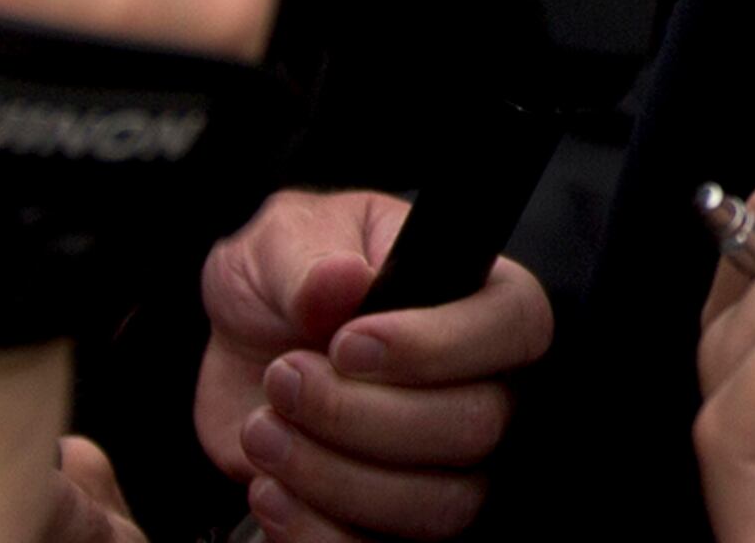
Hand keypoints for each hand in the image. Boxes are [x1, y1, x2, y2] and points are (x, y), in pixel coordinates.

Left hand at [197, 188, 551, 539]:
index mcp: (480, 301)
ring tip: (263, 428)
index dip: (437, 346)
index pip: (514, 327)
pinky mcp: (394, 521)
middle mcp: (484, 387)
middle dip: (362, 413)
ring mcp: (446, 465)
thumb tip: (341, 280)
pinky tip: (267, 488)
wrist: (239, 351)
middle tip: (284, 377)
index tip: (346, 343)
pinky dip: (317, 533)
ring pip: (439, 504)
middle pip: (475, 427)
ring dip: (335, 475)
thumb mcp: (281, 240)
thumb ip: (310, 256)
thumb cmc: (285, 280)